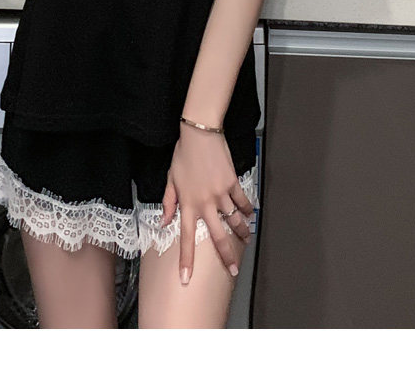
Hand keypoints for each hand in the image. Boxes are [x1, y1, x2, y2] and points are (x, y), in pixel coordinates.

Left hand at [161, 123, 253, 283]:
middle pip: (217, 236)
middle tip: (234, 271)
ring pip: (234, 221)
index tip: (186, 279)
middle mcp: (205, 203)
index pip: (185, 238)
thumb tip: (164, 221)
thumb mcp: (171, 179)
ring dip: (242, 233)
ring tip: (247, 240)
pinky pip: (242, 202)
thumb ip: (169, 203)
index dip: (186, 260)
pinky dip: (247, 210)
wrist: (200, 134)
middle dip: (227, 256)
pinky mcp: (232, 183)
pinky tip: (250, 215)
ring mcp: (220, 194)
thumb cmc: (183, 155)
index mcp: (187, 204)